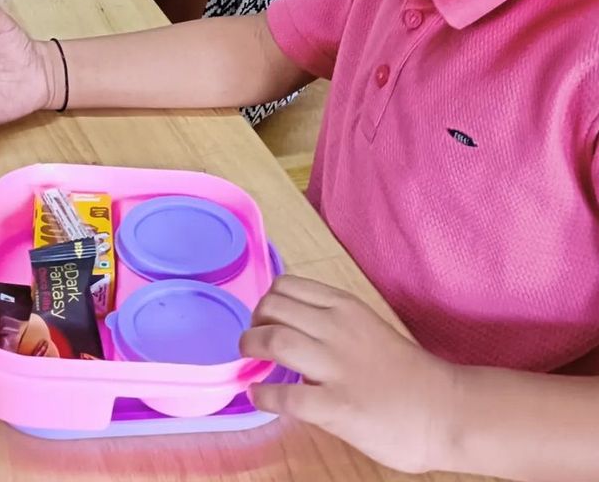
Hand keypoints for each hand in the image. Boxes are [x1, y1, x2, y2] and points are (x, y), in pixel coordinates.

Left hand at [240, 276, 456, 474]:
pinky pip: (286, 396)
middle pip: (273, 308)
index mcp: (346, 307)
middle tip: (252, 342)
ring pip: (274, 340)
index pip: (287, 286)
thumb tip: (297, 338)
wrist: (446, 409)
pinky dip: (264, 395)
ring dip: (252, 349)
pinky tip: (258, 397)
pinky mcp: (338, 406)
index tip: (264, 320)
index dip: (266, 302)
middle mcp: (337, 328)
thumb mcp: (367, 329)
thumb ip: (333, 326)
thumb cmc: (407, 373)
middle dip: (253, 324)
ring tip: (249, 361)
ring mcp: (337, 366)